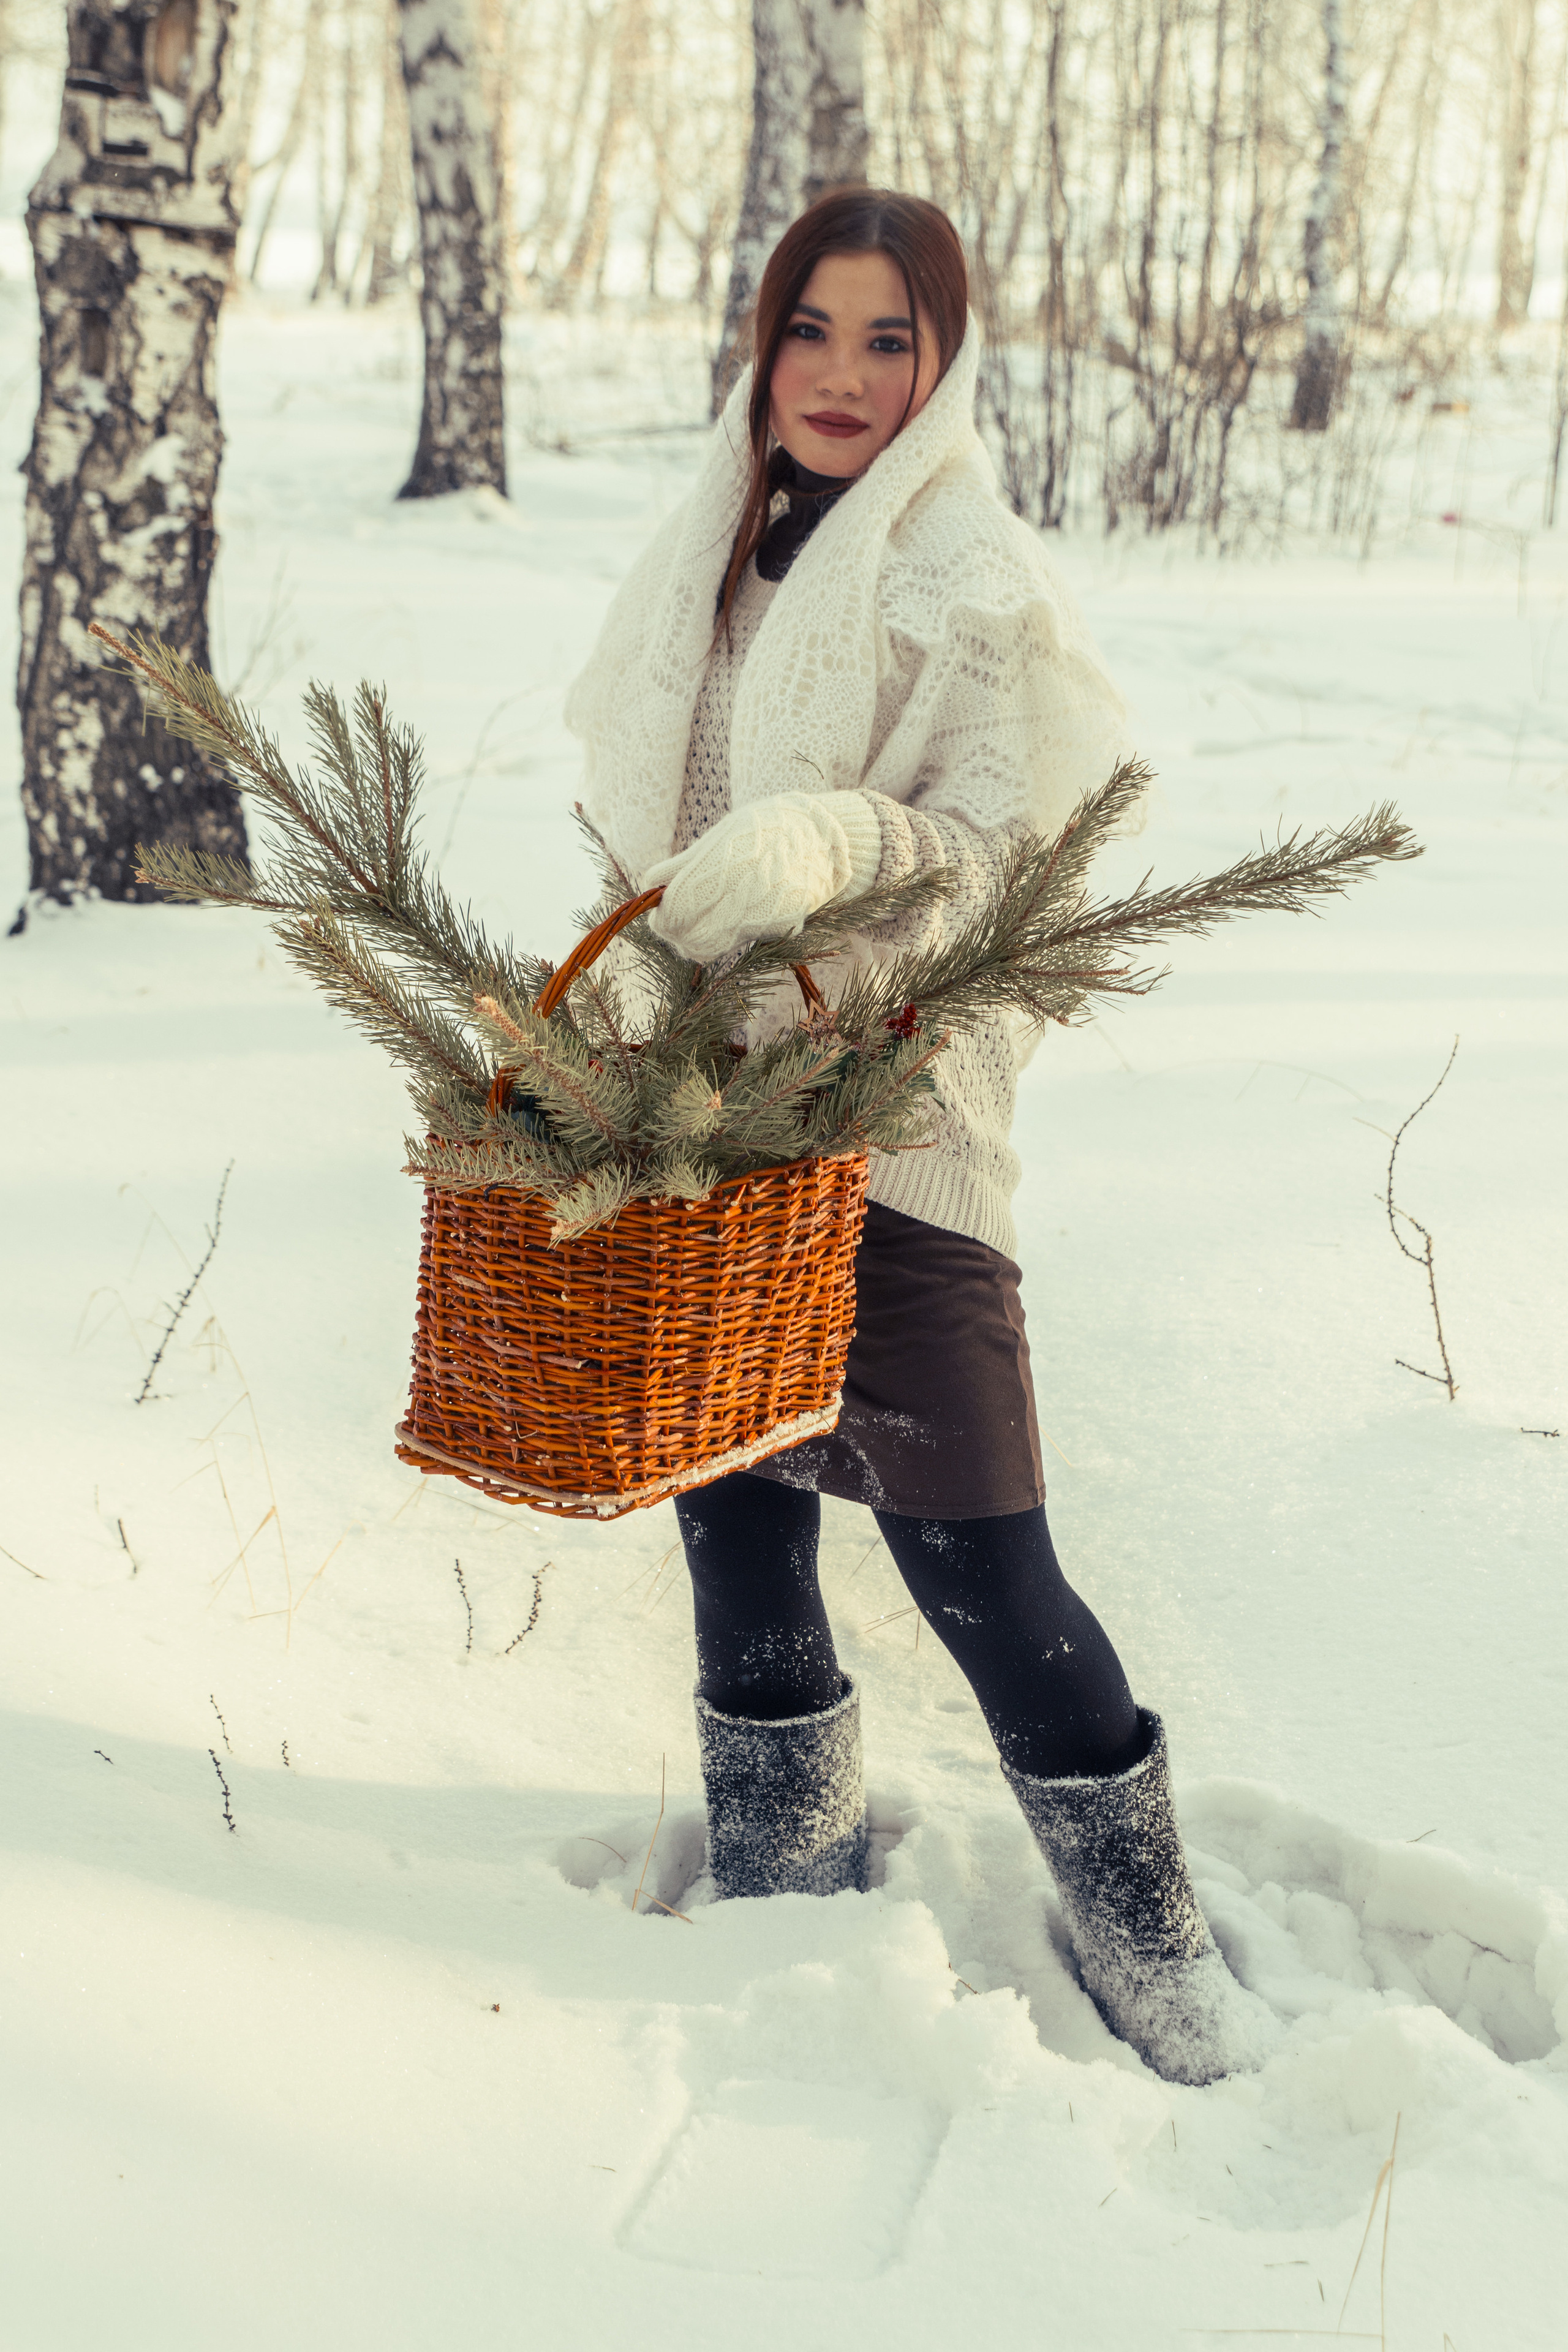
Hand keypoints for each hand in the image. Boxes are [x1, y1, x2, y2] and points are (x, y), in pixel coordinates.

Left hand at [642, 792, 881, 961]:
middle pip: (691, 934)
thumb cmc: (766, 828)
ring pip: (711, 946)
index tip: (657, 912)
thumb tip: (650, 884)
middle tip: (668, 922)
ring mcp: (763, 915)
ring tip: (693, 922)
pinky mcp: (779, 928)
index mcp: (725, 865)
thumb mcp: (724, 833)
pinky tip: (724, 918)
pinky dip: (722, 936)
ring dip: (693, 939)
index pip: (678, 907)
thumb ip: (687, 862)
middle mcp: (744, 894)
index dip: (662, 915)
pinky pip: (737, 941)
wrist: (826, 838)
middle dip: (673, 931)